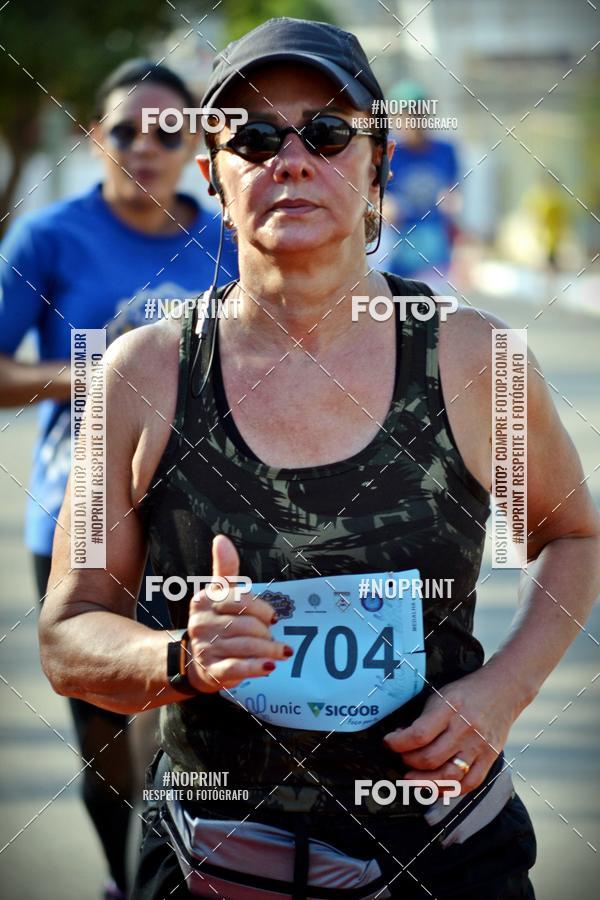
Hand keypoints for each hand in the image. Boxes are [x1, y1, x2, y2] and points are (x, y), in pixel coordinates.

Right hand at [186, 534, 292, 692]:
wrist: (196, 660)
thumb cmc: (216, 621)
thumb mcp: (219, 593)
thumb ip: (225, 568)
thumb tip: (221, 539)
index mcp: (203, 601)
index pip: (242, 600)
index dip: (263, 609)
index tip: (273, 618)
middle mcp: (200, 624)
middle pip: (246, 625)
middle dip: (266, 632)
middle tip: (272, 637)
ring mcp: (205, 649)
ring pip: (246, 646)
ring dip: (268, 650)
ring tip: (280, 652)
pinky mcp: (211, 671)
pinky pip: (237, 668)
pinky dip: (256, 667)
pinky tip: (269, 667)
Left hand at [383, 665, 522, 794]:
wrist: (504, 690)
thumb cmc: (467, 692)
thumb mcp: (442, 694)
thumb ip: (425, 717)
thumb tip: (401, 738)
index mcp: (450, 708)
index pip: (418, 734)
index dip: (398, 743)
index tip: (388, 743)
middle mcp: (465, 728)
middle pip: (430, 758)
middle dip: (408, 762)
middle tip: (401, 758)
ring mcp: (479, 746)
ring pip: (448, 776)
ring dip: (424, 782)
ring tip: (412, 778)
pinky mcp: (490, 758)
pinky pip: (469, 784)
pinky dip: (450, 790)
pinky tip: (437, 786)